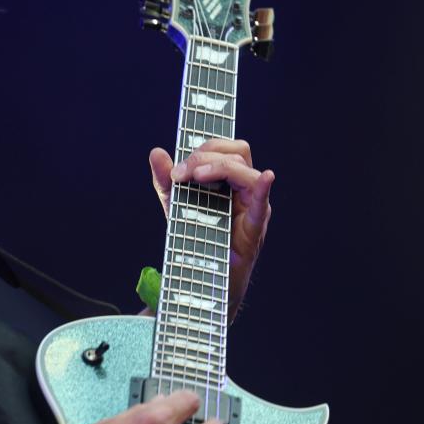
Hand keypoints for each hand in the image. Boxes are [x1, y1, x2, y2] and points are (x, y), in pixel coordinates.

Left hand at [148, 138, 273, 321]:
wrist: (200, 276)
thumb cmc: (194, 236)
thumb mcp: (174, 203)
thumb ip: (165, 179)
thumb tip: (156, 152)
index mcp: (229, 179)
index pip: (225, 147)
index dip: (202, 147)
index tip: (176, 169)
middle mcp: (244, 189)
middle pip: (237, 152)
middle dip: (205, 155)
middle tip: (181, 175)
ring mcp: (252, 206)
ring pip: (246, 171)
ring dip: (219, 167)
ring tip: (196, 176)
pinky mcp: (254, 228)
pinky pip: (263, 204)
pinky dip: (263, 188)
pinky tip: (266, 177)